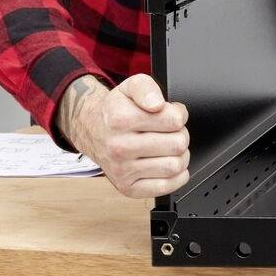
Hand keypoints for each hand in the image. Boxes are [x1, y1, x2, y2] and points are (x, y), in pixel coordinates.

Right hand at [64, 73, 190, 199]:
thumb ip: (146, 88)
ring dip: (180, 156)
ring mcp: (122, 170)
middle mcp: (119, 147)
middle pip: (177, 144)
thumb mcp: (130, 87)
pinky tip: (166, 163)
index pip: (174, 120)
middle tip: (170, 132)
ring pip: (174, 166)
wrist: (94, 132)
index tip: (171, 114)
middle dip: (181, 135)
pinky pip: (166, 187)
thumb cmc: (117, 111)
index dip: (179, 115)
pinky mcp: (128, 188)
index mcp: (120, 120)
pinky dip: (176, 177)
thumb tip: (157, 104)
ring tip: (168, 148)